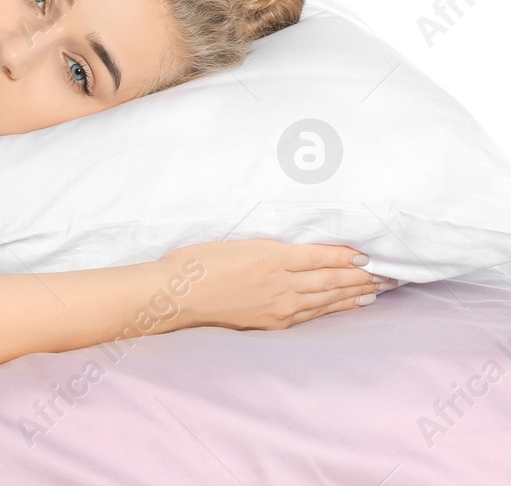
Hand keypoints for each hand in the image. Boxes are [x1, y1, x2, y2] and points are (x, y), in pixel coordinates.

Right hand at [157, 238, 397, 331]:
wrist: (176, 295)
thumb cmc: (197, 262)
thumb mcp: (237, 244)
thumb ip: (270, 249)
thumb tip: (299, 254)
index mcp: (271, 256)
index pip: (322, 256)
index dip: (347, 256)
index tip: (369, 254)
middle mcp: (282, 283)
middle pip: (332, 279)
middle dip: (364, 276)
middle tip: (391, 274)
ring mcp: (279, 306)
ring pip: (327, 298)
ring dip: (356, 293)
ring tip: (380, 289)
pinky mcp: (272, 323)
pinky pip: (312, 315)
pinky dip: (335, 309)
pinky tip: (349, 305)